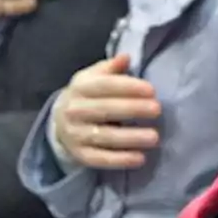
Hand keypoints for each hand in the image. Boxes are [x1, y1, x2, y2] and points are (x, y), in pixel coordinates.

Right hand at [53, 54, 160, 169]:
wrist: (60, 121)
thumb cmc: (87, 95)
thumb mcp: (94, 77)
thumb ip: (111, 68)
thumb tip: (126, 57)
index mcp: (79, 88)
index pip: (104, 86)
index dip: (128, 87)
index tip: (151, 90)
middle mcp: (74, 111)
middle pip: (106, 110)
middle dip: (133, 109)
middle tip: (157, 110)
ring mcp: (75, 135)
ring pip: (105, 136)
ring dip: (131, 138)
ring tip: (154, 137)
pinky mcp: (80, 155)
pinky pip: (101, 159)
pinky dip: (120, 160)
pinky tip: (140, 158)